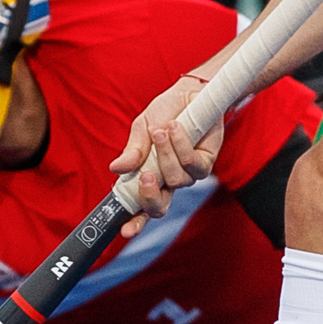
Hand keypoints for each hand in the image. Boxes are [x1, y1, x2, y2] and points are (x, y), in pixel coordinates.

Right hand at [109, 75, 226, 235]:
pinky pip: (193, 164)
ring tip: (161, 130)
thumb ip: (132, 150)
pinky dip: (181, 146)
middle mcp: (169, 180)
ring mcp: (188, 174)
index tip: (124, 230)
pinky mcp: (206, 162)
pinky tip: (175, 128)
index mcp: (149, 176)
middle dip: (150, 196)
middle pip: (160, 208)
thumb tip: (116, 169)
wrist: (190, 93)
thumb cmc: (164, 112)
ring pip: (176, 181)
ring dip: (166, 155)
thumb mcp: (141, 128)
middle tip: (145, 176)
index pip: (139, 207)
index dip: (133, 222)